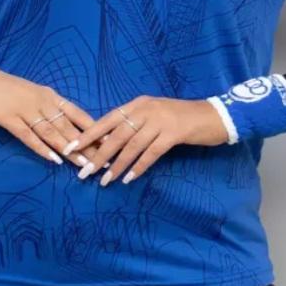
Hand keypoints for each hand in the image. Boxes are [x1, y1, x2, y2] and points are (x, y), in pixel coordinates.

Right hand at [0, 65, 100, 167]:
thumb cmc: (3, 89)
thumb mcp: (30, 94)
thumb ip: (47, 108)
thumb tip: (65, 126)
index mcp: (49, 95)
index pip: (77, 114)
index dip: (94, 130)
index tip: (110, 143)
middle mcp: (42, 101)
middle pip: (69, 127)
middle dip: (87, 145)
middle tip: (103, 161)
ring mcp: (25, 109)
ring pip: (52, 132)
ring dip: (69, 150)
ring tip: (84, 165)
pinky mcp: (8, 118)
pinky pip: (28, 135)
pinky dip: (42, 148)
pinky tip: (54, 159)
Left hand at [65, 95, 228, 184]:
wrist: (214, 115)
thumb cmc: (181, 118)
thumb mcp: (154, 114)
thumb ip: (135, 124)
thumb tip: (111, 142)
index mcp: (137, 104)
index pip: (106, 120)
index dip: (88, 135)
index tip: (71, 148)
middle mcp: (145, 110)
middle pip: (116, 135)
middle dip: (98, 154)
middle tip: (83, 172)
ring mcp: (160, 121)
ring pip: (131, 146)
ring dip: (116, 165)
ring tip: (103, 181)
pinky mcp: (173, 133)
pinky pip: (151, 153)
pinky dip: (139, 166)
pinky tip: (129, 179)